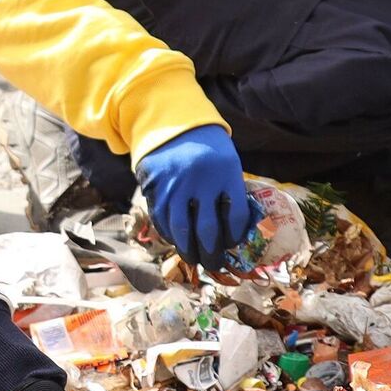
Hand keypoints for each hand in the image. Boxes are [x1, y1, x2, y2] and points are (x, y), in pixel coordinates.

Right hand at [134, 125, 253, 268]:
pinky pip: (161, 218)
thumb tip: (234, 232)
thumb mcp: (227, 163)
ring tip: (194, 260)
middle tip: (214, 266)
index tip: (234, 245)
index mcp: (227, 173)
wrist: (173, 124)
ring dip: (188, 250)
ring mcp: (174, 185)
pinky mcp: (154, 186)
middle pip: (207, 230)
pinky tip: (177, 241)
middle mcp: (200, 181)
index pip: (236, 217)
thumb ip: (230, 192)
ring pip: (180, 229)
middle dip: (212, 253)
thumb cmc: (208, 149)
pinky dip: (169, 234)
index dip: (236, 237)